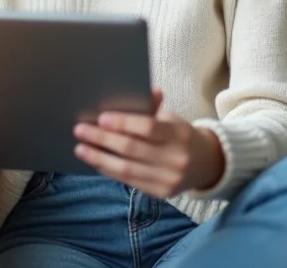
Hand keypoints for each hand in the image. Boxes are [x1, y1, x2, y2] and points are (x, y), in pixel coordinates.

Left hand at [73, 88, 224, 197]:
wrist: (206, 164)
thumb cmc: (181, 135)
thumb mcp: (172, 118)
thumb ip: (152, 108)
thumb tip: (130, 93)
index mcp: (179, 134)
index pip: (147, 127)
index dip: (122, 123)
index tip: (100, 118)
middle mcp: (176, 159)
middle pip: (131, 149)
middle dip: (102, 139)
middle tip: (80, 130)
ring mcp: (168, 179)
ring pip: (126, 169)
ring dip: (99, 158)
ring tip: (80, 149)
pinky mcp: (160, 194)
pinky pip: (129, 181)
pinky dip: (109, 170)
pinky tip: (96, 161)